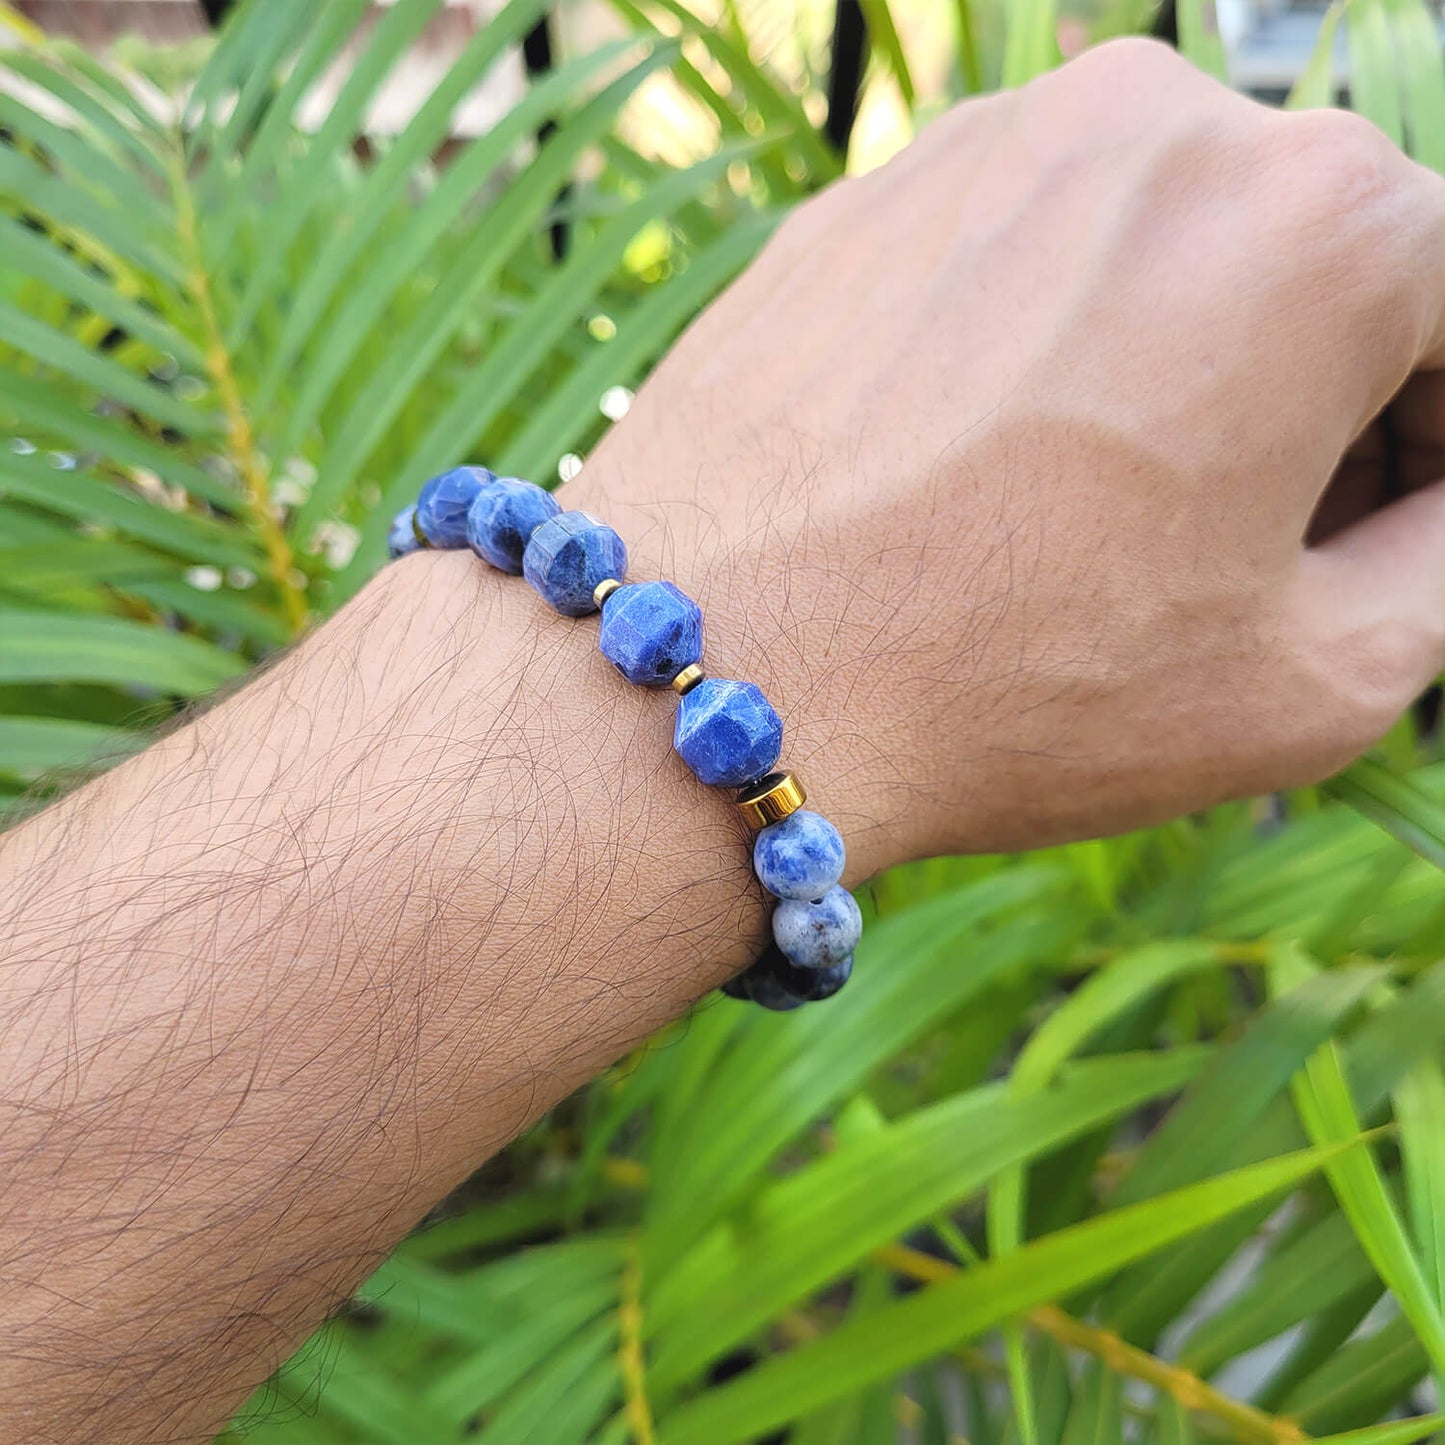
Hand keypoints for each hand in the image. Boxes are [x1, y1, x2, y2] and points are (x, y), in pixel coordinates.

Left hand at [569, 38, 1444, 868]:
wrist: (712, 671)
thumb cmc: (1015, 686)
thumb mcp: (1312, 680)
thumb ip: (1443, 563)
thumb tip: (1435, 502)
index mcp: (1323, 219)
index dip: (1438, 442)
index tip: (1380, 532)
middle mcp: (1158, 125)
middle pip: (1310, 261)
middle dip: (1319, 398)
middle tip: (1261, 545)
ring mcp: (987, 143)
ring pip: (1154, 248)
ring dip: (1177, 363)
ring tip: (1109, 520)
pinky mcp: (865, 194)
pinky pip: (1013, 260)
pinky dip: (1041, 346)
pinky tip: (991, 472)